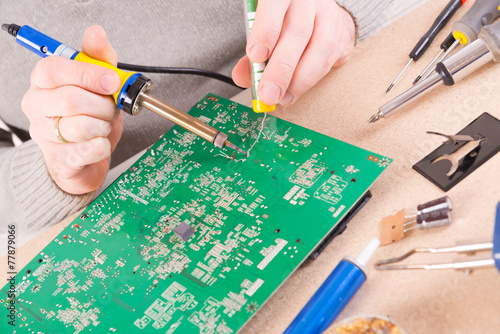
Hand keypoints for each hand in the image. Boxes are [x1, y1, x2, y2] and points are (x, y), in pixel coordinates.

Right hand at [22, 26, 122, 194]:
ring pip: (81, 126)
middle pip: (70, 99)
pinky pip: (88, 149)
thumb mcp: (97, 84)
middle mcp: (38, 106)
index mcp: (44, 82)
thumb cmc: (89, 116)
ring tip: (105, 124)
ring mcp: (44, 135)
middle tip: (112, 107)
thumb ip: (98, 59)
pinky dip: (103, 144)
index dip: (88, 74)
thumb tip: (96, 33)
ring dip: (104, 124)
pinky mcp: (59, 160)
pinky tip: (102, 141)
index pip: (55, 70)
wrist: (84, 158)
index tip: (111, 79)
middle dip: (103, 104)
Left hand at [232, 0, 355, 105]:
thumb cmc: (284, 19)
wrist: (319, 12)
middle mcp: (307, 0)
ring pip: (320, 47)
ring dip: (299, 79)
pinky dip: (311, 79)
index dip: (266, 31)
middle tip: (268, 92)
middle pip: (297, 31)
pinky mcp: (341, 33)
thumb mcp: (263, 26)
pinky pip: (329, 59)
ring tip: (283, 97)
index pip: (275, 5)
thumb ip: (252, 51)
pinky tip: (295, 90)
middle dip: (281, 68)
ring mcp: (327, 15)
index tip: (256, 57)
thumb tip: (242, 77)